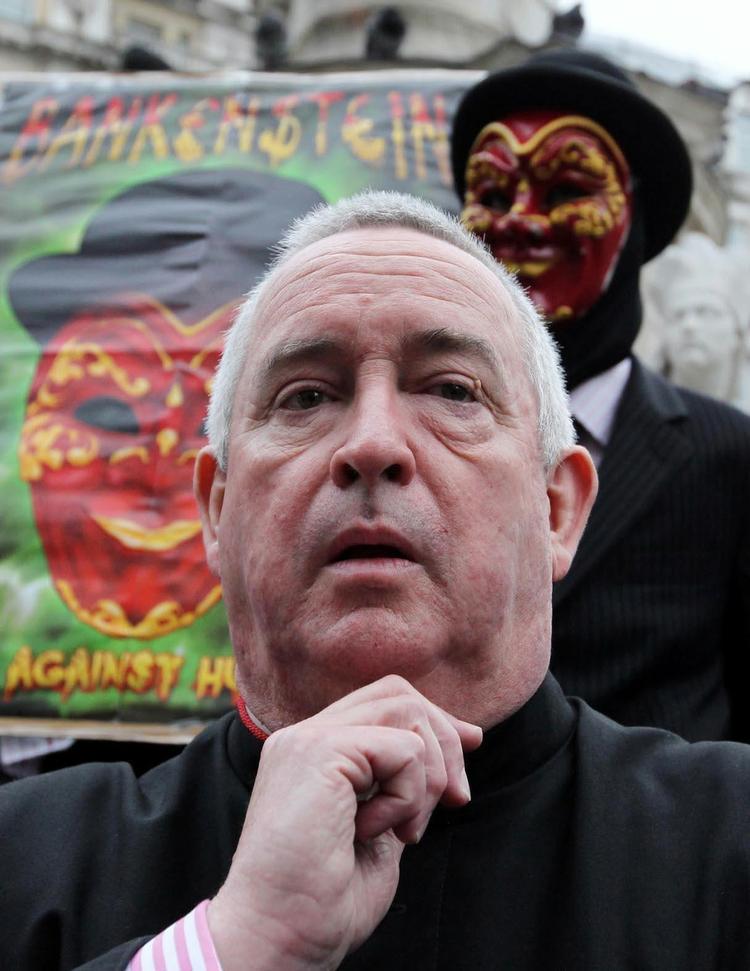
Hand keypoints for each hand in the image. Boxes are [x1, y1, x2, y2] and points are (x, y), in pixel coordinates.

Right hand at [208, 675, 482, 970]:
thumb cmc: (325, 901)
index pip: (383, 700)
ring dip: (427, 776)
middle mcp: (305, 735)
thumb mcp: (379, 828)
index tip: (467, 755)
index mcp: (314, 751)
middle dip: (444, 740)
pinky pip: (402, 749)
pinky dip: (408, 795)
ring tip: (406, 830)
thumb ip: (400, 783)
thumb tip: (456, 744)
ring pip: (406, 713)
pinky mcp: (319, 751)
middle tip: (455, 799)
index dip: (434, 721)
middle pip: (398, 693)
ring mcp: (308, 738)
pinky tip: (375, 831)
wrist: (279, 938)